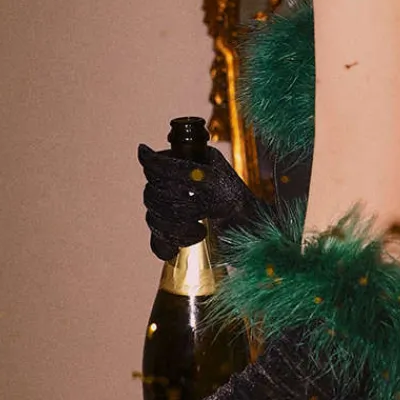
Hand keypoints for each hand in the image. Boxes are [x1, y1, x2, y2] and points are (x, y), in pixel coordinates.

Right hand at [138, 143, 264, 259]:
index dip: (165, 180)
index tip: (184, 191)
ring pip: (153, 217)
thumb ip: (180, 169)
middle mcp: (180, 181)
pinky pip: (156, 239)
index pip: (155, 167)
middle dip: (175, 209)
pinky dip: (165, 245)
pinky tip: (178, 248)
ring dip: (174, 228)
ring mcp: (176, 207)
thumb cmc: (242, 206)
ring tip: (198, 233)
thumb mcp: (212, 183)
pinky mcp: (175, 233)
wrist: (257, 238)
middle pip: (152, 194)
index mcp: (190, 161)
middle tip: (199, 216)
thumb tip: (142, 152)